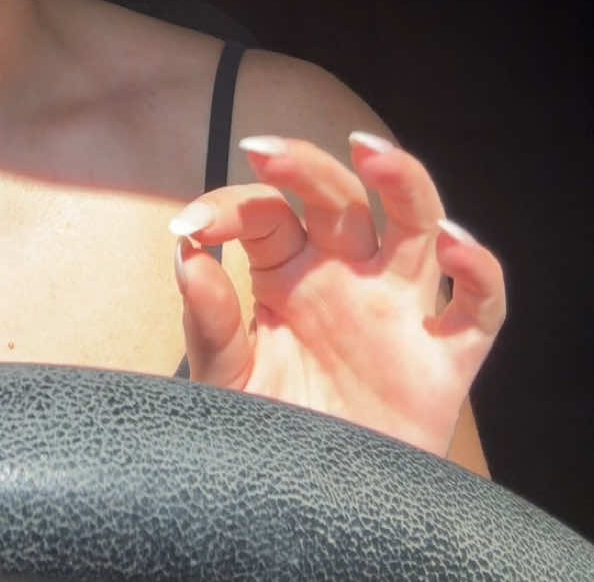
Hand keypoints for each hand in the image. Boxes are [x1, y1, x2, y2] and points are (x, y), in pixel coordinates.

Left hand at [169, 133, 506, 456]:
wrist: (312, 516)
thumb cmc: (268, 438)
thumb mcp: (226, 383)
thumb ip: (210, 323)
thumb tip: (187, 254)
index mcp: (288, 274)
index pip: (267, 214)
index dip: (229, 208)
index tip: (190, 228)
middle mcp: (347, 278)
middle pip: (341, 199)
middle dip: (307, 167)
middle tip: (266, 150)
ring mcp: (399, 312)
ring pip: (416, 225)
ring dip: (401, 181)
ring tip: (370, 154)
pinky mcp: (444, 361)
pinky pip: (478, 307)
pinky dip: (478, 271)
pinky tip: (454, 244)